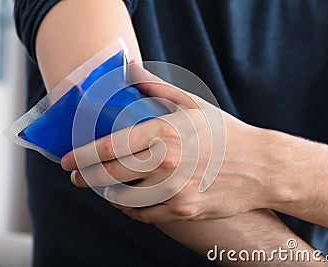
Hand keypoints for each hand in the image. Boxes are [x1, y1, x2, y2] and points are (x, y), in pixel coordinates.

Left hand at [61, 64, 280, 222]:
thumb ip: (157, 87)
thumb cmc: (224, 133)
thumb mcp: (193, 104)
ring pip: (123, 199)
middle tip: (78, 178)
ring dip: (109, 194)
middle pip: (108, 176)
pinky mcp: (183, 210)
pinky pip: (144, 215)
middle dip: (86, 179)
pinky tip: (131, 202)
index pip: (108, 147)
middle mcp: (165, 162)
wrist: (260, 166)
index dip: (81, 156)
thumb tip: (130, 69)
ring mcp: (174, 190)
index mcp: (163, 131)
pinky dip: (131, 209)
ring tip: (105, 188)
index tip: (67, 162)